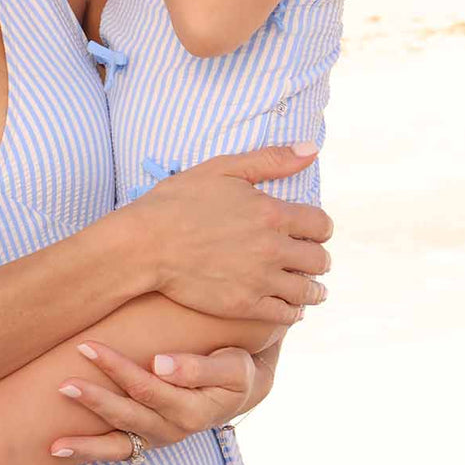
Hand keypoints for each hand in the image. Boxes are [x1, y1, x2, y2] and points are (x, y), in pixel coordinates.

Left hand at [49, 340, 277, 463]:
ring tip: (53, 444)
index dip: (118, 369)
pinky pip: (116, 452)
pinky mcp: (146, 440)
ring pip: (118, 443)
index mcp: (193, 411)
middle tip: (63, 383)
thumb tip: (159, 364)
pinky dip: (88, 453)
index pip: (148, 388)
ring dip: (85, 443)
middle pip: (127, 415)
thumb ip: (198, 367)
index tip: (89, 346)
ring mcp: (158, 438)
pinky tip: (57, 451)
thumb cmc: (234, 368)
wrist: (238, 387)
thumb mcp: (231, 366)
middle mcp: (173, 430)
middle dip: (94, 400)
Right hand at [128, 142, 331, 324]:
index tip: (312, 232)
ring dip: (312, 288)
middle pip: (320, 260)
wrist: (143, 245)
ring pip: (308, 291)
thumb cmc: (176, 202)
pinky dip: (292, 310)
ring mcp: (260, 280)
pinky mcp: (244, 306)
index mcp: (272, 213)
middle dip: (317, 258)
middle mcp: (273, 248)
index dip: (320, 228)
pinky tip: (287, 305)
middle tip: (309, 260)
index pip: (321, 225)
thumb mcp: (222, 168)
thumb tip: (312, 149)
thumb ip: (271, 160)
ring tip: (309, 289)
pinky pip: (286, 314)